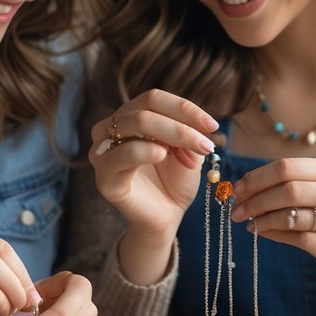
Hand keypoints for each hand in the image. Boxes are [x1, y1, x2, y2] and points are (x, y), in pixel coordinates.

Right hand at [90, 88, 217, 239]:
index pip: (153, 99)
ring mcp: (103, 153)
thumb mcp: (187, 151)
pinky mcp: (104, 178)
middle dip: (182, 124)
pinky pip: (121, 156)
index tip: (212, 124)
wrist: (166, 216)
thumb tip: (195, 123)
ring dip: (172, 133)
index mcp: (129, 117)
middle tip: (207, 143)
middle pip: (145, 109)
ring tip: (196, 150)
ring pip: (135, 124)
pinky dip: (144, 150)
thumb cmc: (173, 181)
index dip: (184, 107)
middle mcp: (109, 130)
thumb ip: (186, 132)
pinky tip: (162, 154)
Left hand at [230, 158, 315, 294]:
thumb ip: (285, 186)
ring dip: (262, 218)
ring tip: (247, 222)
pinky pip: (298, 238)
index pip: (287, 167)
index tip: (236, 190)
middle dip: (256, 199)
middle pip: (289, 189)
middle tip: (236, 210)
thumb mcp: (315, 193)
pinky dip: (274, 233)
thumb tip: (241, 190)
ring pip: (292, 214)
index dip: (257, 178)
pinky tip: (261, 232)